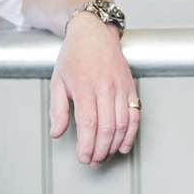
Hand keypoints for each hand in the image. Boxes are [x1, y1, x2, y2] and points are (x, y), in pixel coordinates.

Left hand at [50, 14, 139, 164]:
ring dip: (114, 144)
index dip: (87, 146)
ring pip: (122, 124)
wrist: (94, 33)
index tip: (83, 157)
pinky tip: (124, 145)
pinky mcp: (130, 87)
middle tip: (93, 160)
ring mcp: (120, 88)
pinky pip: (135, 114)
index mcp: (84, 88)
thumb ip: (58, 110)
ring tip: (105, 154)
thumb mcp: (57, 81)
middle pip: (107, 128)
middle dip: (100, 150)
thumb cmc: (74, 56)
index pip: (89, 124)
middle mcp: (105, 88)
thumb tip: (57, 133)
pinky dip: (132, 133)